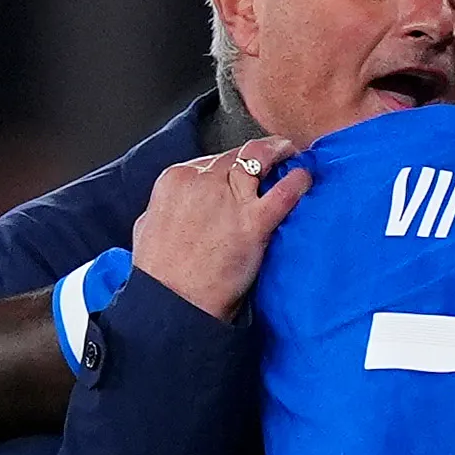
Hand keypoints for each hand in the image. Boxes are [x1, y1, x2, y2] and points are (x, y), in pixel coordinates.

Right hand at [132, 138, 308, 321]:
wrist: (173, 302)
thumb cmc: (159, 274)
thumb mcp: (149, 228)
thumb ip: (166, 208)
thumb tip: (178, 205)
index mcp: (175, 180)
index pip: (213, 158)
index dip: (234, 162)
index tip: (244, 167)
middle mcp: (203, 182)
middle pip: (238, 154)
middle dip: (259, 152)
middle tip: (276, 152)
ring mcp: (229, 199)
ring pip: (260, 158)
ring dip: (280, 153)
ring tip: (292, 154)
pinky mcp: (254, 223)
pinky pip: (284, 192)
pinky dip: (298, 181)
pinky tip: (305, 179)